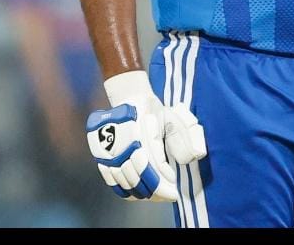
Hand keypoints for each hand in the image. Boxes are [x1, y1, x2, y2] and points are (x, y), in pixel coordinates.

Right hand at [86, 71, 206, 201]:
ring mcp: (109, 151)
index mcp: (139, 133)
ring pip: (126, 182)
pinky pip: (112, 180)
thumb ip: (181, 138)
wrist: (128, 98)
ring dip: (143, 193)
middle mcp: (121, 144)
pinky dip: (125, 191)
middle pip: (137, 178)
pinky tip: (138, 194)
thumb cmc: (152, 110)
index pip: (151, 166)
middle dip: (156, 191)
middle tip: (169, 196)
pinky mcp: (102, 156)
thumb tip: (191, 158)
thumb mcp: (171, 118)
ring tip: (158, 196)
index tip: (175, 190)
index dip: (163, 183)